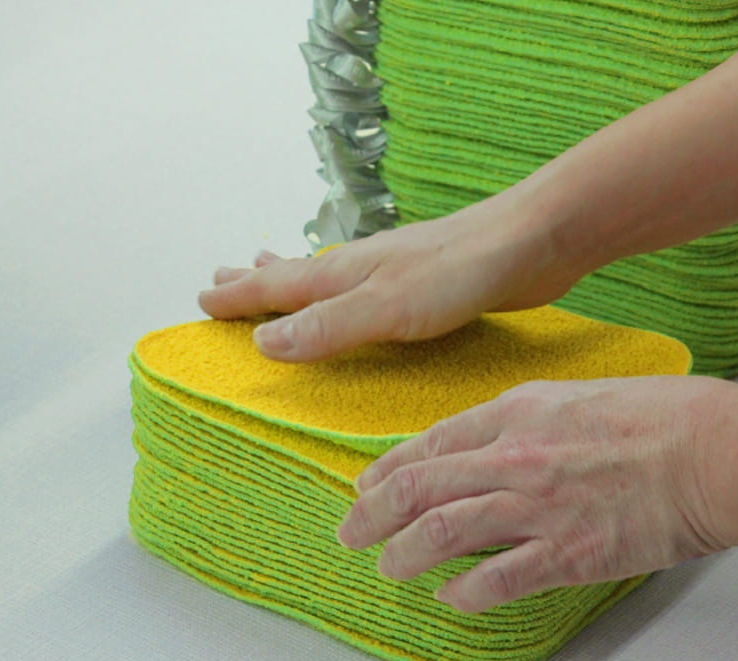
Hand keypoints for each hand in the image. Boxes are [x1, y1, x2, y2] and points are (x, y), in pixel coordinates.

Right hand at [198, 197, 583, 361]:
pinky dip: (346, 297)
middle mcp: (366, 267)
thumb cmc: (464, 269)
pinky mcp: (431, 286)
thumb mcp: (388, 306)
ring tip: (274, 274)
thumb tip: (265, 343)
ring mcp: (398, 273)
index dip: (242, 296)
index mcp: (348, 272)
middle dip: (259, 281)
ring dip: (298, 283)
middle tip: (225, 277)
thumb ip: (331, 325)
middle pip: (299, 275)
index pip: (280, 286)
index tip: (203, 297)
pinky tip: (361, 300)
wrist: (534, 241)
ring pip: (333, 280)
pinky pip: (369, 295)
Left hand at [336, 376, 732, 612]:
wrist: (718, 451)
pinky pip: (496, 579)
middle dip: (373, 512)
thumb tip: (501, 443)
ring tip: (389, 566)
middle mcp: (517, 456)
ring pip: (442, 532)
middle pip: (420, 486)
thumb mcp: (583, 395)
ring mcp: (538, 506)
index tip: (368, 484)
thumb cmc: (668, 417)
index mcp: (521, 411)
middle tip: (351, 531)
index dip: (390, 467)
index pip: (433, 441)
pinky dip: (464, 591)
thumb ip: (532, 419)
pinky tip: (451, 596)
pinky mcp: (567, 553)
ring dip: (404, 553)